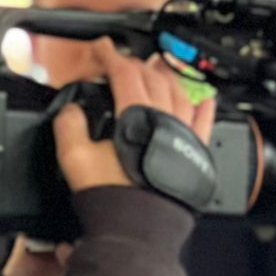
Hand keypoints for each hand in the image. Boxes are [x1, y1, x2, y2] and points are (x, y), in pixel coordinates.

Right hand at [55, 40, 215, 194]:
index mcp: (136, 115)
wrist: (138, 227)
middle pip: (153, 79)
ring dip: (169, 76)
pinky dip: (205, 103)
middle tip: (121, 60)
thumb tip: (72, 110)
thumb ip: (70, 126)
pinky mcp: (196, 150)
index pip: (125, 73)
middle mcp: (166, 119)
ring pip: (182, 92)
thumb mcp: (75, 158)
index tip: (102, 48)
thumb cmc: (112, 196)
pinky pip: (206, 119)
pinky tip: (205, 96)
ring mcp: (184, 134)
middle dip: (136, 64)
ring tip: (159, 67)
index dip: (111, 56)